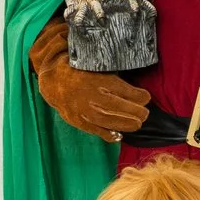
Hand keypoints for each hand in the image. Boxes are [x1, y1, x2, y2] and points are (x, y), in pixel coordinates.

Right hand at [30, 18, 148, 139]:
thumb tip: (136, 66)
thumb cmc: (80, 69)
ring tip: (137, 124)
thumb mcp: (96, 63)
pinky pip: (94, 130)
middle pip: (118, 107)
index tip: (146, 97)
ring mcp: (82, 109)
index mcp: (97, 79)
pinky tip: (118, 136)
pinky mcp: (76, 120)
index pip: (123, 90)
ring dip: (126, 124)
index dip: (139, 95)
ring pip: (108, 120)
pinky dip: (107, 134)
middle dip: (136, 111)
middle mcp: (90, 95)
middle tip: (145, 113)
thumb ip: (113, 68)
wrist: (53, 80)